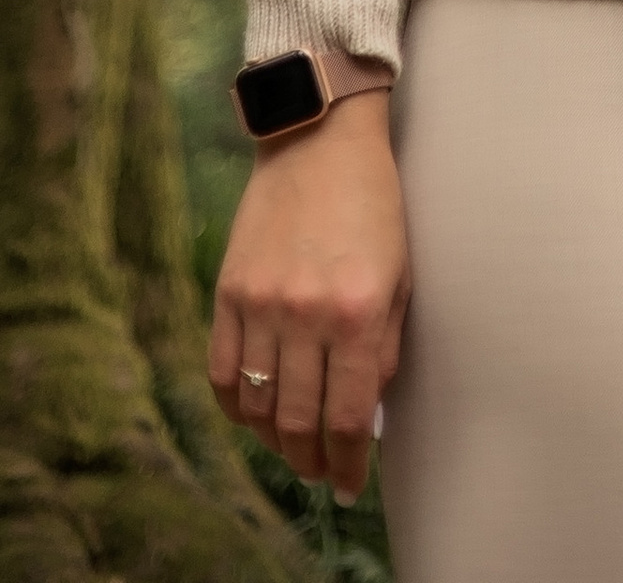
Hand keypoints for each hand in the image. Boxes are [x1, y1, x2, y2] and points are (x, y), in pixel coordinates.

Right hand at [209, 91, 407, 502]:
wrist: (319, 139)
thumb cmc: (373, 203)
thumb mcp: (400, 274)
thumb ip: (383, 346)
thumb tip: (368, 409)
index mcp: (355, 312)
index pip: (349, 417)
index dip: (350, 462)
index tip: (352, 483)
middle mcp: (304, 315)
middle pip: (299, 422)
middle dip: (313, 461)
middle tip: (322, 472)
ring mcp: (259, 305)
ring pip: (257, 406)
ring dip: (274, 440)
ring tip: (292, 447)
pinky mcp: (227, 292)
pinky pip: (222, 371)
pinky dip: (236, 405)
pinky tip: (253, 414)